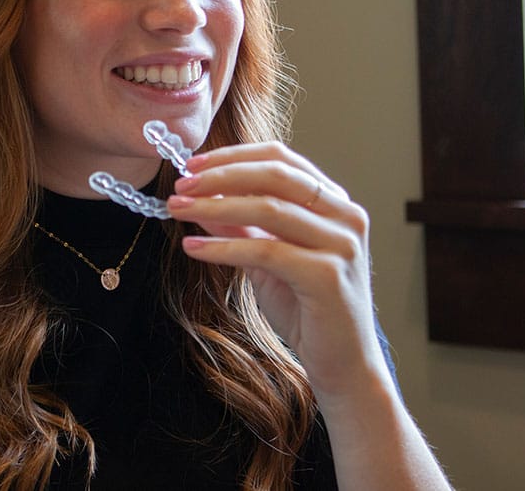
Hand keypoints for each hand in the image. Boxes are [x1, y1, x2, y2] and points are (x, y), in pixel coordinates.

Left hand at [166, 142, 389, 400]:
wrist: (344, 367)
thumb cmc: (308, 311)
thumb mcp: (267, 260)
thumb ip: (240, 227)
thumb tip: (199, 199)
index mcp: (335, 203)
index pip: (281, 158)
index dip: (234, 157)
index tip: (193, 165)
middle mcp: (345, 216)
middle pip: (275, 175)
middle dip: (221, 176)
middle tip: (181, 185)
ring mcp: (341, 244)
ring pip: (268, 208)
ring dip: (216, 206)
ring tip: (179, 210)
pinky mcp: (328, 275)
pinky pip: (266, 250)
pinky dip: (224, 247)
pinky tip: (194, 248)